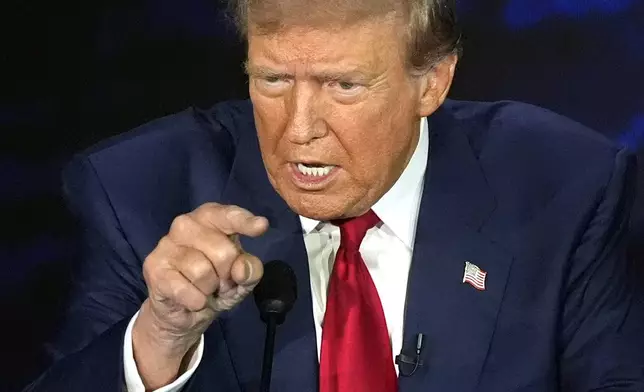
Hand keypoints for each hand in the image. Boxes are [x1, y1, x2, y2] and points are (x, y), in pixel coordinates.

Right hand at [132, 203, 267, 387]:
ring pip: (202, 271)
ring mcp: (166, 244)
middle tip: (221, 282)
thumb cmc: (217, 285)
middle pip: (222, 251)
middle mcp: (185, 224)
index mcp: (210, 218)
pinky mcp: (154, 267)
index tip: (262, 226)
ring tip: (204, 289)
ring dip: (210, 289)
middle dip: (227, 274)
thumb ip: (250, 269)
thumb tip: (241, 268)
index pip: (227, 215)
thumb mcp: (242, 278)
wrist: (183, 313)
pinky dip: (196, 301)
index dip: (245, 221)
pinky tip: (192, 299)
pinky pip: (186, 290)